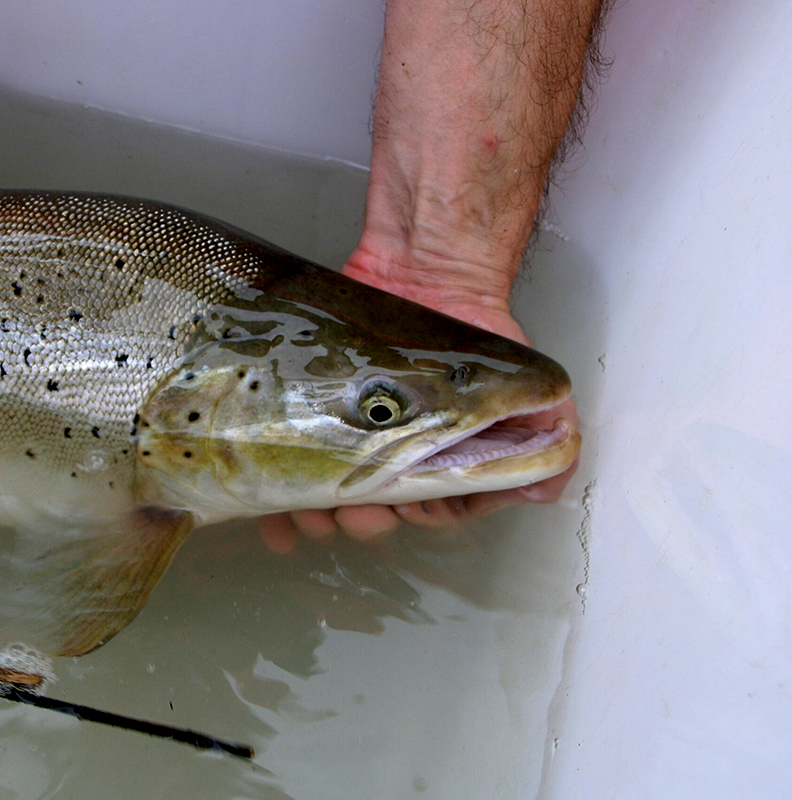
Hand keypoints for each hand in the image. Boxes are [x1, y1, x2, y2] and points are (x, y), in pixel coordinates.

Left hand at [256, 242, 579, 553]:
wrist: (423, 272)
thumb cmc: (475, 334)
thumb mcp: (530, 384)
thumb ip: (548, 434)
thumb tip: (545, 483)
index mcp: (449, 464)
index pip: (435, 515)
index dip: (421, 518)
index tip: (410, 507)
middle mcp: (399, 460)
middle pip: (379, 516)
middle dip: (365, 520)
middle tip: (356, 506)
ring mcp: (351, 445)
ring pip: (331, 503)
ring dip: (320, 516)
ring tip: (311, 509)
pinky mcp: (312, 424)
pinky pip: (292, 472)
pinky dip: (279, 502)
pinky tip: (270, 514)